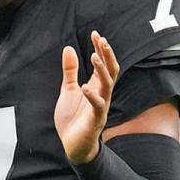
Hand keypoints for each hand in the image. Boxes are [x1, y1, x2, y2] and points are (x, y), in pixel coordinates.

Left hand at [54, 31, 119, 163]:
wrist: (72, 144)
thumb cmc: (72, 118)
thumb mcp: (68, 90)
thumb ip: (70, 71)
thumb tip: (69, 48)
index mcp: (96, 86)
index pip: (103, 64)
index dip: (100, 49)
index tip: (95, 34)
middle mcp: (102, 94)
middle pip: (111, 71)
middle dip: (107, 55)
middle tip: (101, 40)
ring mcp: (101, 106)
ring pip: (108, 85)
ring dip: (102, 70)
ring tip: (94, 56)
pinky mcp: (95, 119)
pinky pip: (98, 106)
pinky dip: (92, 96)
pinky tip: (84, 87)